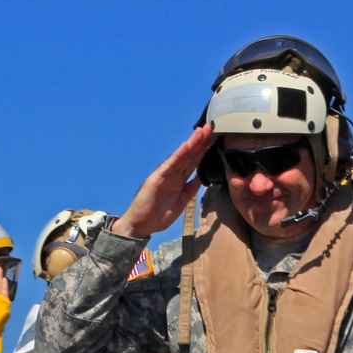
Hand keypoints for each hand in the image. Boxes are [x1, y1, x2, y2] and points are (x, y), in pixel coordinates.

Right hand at [112, 124, 214, 238]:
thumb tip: (200, 180)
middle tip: (209, 127)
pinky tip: (185, 146)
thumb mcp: (180, 204)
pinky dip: (177, 156)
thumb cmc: (157, 216)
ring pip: (181, 157)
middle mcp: (172, 175)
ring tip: (200, 131)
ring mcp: (164, 176)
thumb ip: (189, 191)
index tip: (211, 138)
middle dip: (199, 142)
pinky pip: (169, 166)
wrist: (140, 225)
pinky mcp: (156, 179)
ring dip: (191, 144)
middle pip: (189, 156)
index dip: (202, 151)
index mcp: (178, 181)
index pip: (193, 163)